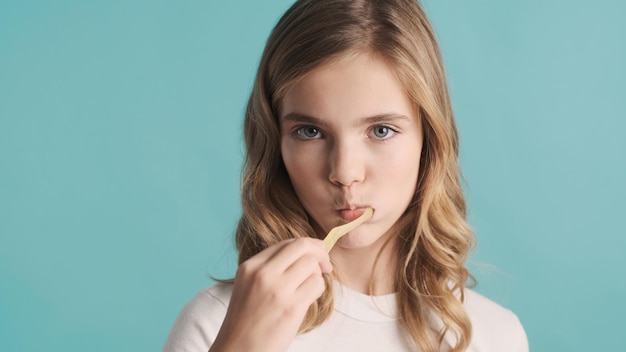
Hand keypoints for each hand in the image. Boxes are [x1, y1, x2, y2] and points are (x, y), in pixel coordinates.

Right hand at [210, 238, 331, 351]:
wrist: (238, 350)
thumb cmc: (246, 321)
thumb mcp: (248, 286)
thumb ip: (269, 268)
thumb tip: (303, 254)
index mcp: (250, 267)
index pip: (286, 243)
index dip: (306, 246)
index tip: (315, 254)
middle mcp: (263, 274)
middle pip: (302, 246)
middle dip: (320, 251)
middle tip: (325, 264)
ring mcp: (277, 290)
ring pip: (312, 264)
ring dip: (318, 275)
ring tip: (310, 287)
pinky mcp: (292, 307)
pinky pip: (317, 284)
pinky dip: (318, 289)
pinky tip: (310, 298)